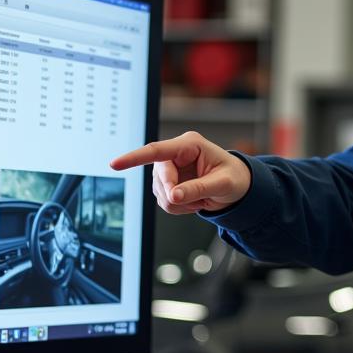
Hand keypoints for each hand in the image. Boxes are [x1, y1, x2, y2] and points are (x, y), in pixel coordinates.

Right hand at [110, 131, 250, 214]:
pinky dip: (179, 207)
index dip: (134, 158)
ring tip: (201, 199)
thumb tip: (174, 195)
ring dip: (180, 202)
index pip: (157, 151)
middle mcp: (175, 154)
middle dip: (175, 193)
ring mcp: (169, 169)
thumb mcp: (222, 184)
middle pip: (160, 178)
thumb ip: (198, 189)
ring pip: (160, 193)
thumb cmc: (234, 178)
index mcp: (189, 144)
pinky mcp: (167, 183)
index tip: (115, 164)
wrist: (236, 186)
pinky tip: (193, 201)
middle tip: (197, 201)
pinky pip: (164, 201)